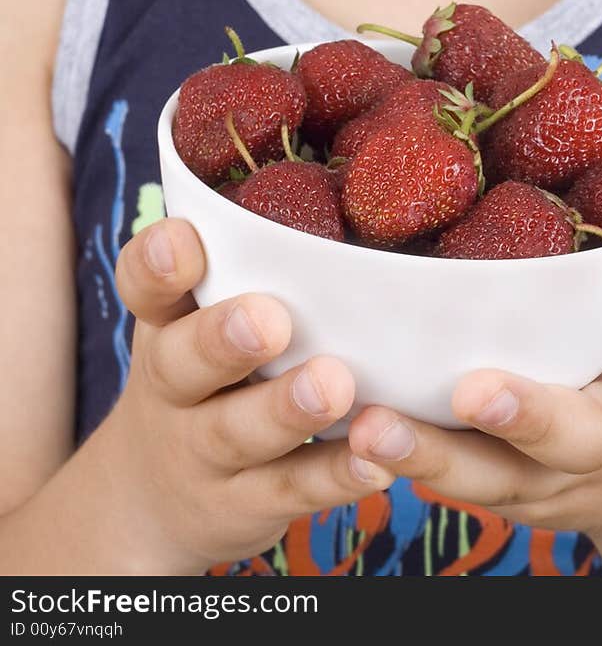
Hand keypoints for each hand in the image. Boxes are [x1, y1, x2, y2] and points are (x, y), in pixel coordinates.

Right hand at [106, 218, 393, 573]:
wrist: (149, 499)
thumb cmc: (203, 371)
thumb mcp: (194, 319)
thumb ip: (243, 264)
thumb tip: (338, 174)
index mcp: (165, 322)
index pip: (145, 286)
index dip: (158, 264)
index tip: (184, 240)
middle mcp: (173, 387)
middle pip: (182, 362)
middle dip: (223, 338)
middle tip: (270, 319)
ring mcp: (202, 452)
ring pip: (237, 431)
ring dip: (286, 409)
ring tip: (335, 385)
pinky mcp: (243, 503)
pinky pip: (290, 490)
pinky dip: (334, 477)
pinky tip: (379, 458)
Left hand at [346, 245, 601, 545]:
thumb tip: (580, 114)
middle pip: (579, 436)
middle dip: (526, 414)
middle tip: (475, 390)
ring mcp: (555, 479)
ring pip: (496, 479)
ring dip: (431, 455)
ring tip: (373, 428)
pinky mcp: (505, 497)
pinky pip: (455, 485)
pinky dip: (402, 463)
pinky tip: (347, 433)